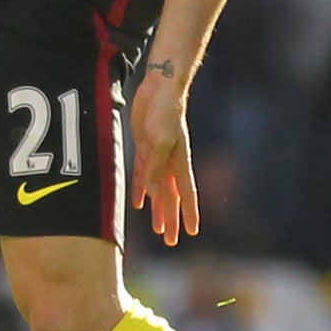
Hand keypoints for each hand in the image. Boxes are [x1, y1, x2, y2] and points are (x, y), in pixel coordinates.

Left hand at [130, 67, 198, 246]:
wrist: (160, 88)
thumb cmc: (166, 112)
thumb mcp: (160, 141)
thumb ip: (155, 167)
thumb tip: (152, 193)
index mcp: (180, 162)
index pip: (186, 194)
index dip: (188, 213)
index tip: (192, 232)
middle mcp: (170, 163)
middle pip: (171, 198)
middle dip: (171, 220)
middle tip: (170, 241)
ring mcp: (157, 156)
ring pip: (157, 190)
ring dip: (157, 209)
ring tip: (157, 230)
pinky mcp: (144, 147)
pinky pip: (142, 174)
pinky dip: (140, 190)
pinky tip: (138, 203)